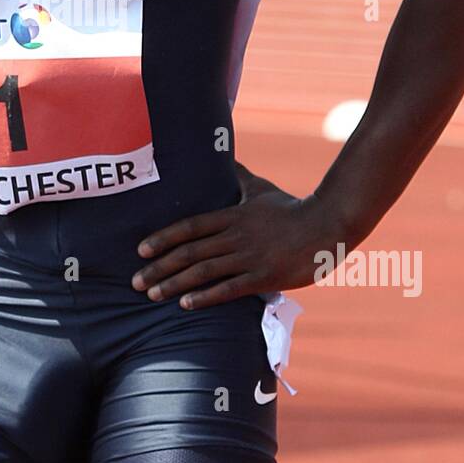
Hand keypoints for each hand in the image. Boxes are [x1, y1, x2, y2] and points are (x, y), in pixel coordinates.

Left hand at [131, 164, 338, 308]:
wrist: (327, 224)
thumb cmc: (291, 207)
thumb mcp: (260, 189)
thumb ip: (239, 178)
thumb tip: (225, 158)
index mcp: (232, 215)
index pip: (189, 227)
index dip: (163, 238)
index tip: (140, 251)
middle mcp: (235, 236)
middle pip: (189, 252)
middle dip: (159, 268)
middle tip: (136, 281)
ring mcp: (249, 257)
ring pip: (204, 271)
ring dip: (174, 284)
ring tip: (152, 295)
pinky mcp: (263, 277)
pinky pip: (228, 289)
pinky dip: (204, 297)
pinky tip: (185, 304)